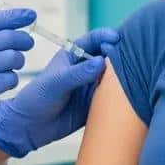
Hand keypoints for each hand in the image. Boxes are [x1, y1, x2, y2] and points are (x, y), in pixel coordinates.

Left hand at [0, 27, 118, 156]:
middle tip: (131, 59)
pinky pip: (112, 99)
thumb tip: (101, 61)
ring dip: (123, 78)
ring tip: (134, 79)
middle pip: (108, 58)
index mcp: (74, 56)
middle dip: (120, 56)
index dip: (106, 36)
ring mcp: (92, 86)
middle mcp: (86, 69)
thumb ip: (78, 73)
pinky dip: (121, 97)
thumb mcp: (56, 82)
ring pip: (114, 78)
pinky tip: (130, 97)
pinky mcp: (96, 104)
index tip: (117, 38)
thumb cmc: (37, 98)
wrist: (30, 127)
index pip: (93, 40)